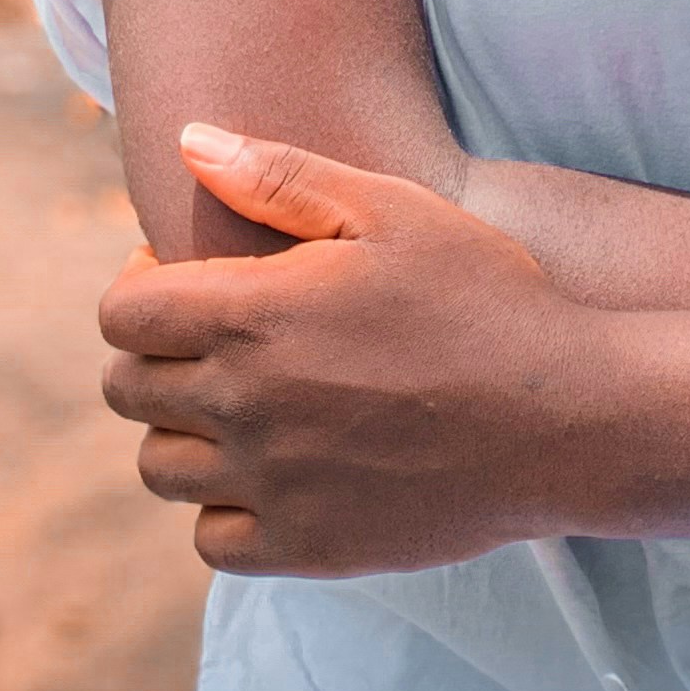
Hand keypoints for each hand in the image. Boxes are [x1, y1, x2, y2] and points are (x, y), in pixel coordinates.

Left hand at [100, 121, 623, 575]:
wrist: (568, 419)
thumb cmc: (484, 297)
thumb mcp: (391, 209)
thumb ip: (279, 175)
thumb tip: (187, 142)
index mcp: (255, 315)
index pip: (121, 315)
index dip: (139, 288)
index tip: (187, 280)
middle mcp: (246, 406)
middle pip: (128, 390)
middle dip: (155, 355)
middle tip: (217, 339)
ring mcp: (273, 486)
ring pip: (161, 469)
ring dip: (184, 433)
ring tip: (244, 405)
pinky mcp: (307, 549)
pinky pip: (213, 541)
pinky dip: (225, 509)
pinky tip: (274, 471)